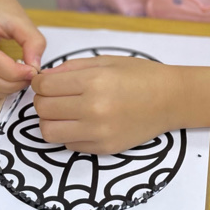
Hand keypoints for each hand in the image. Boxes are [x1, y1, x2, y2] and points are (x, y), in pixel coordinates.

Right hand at [0, 0, 45, 99]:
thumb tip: (34, 68)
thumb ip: (33, 42)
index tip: (33, 72)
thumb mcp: (21, 19)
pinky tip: (8, 82)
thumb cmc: (0, 8)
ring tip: (20, 80)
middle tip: (29, 78)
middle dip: (10, 84)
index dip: (13, 71)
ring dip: (2, 90)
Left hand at [31, 55, 180, 154]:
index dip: (39, 83)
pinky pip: (68, 144)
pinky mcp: (104, 149)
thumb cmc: (140, 75)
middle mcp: (94, 108)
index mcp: (95, 81)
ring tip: (64, 112)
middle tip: (55, 96)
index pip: (45, 86)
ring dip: (50, 121)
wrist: (171, 100)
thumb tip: (43, 78)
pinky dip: (68, 133)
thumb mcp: (106, 61)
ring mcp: (99, 132)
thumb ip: (71, 68)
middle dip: (43, 101)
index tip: (46, 83)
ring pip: (49, 132)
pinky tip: (83, 123)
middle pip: (43, 109)